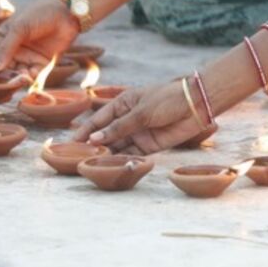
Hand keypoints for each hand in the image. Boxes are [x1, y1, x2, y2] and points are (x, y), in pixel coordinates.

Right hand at [0, 0, 78, 75]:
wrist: (67, 12)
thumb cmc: (40, 14)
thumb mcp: (19, 28)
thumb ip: (6, 48)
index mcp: (2, 39)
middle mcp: (13, 50)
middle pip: (5, 69)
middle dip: (7, 76)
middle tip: (11, 79)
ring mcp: (27, 56)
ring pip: (18, 73)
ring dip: (19, 77)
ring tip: (24, 77)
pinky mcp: (42, 61)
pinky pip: (33, 73)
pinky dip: (32, 76)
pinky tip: (32, 75)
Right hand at [75, 79, 205, 153]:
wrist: (197, 105)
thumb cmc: (168, 99)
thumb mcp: (141, 112)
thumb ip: (118, 128)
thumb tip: (93, 140)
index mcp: (124, 103)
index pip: (99, 119)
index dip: (85, 131)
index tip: (70, 144)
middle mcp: (128, 119)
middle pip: (106, 135)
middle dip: (93, 146)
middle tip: (76, 160)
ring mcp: (138, 132)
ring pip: (117, 146)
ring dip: (106, 155)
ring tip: (91, 166)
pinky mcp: (149, 145)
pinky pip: (131, 153)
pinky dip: (122, 159)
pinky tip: (110, 167)